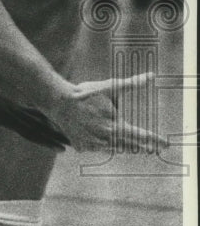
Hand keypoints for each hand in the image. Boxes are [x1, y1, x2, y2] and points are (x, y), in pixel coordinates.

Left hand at [0, 76, 70, 154]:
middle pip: (37, 125)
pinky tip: (45, 119)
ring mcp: (9, 106)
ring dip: (50, 125)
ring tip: (65, 132)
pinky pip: (27, 111)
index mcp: (3, 116)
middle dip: (54, 135)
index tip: (62, 149)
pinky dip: (39, 116)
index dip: (46, 141)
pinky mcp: (5, 104)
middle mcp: (10, 110)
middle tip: (73, 145)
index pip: (29, 132)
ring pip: (35, 117)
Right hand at [47, 72, 167, 151]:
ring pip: (113, 149)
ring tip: (129, 143)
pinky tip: (100, 136)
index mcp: (116, 126)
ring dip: (122, 145)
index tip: (167, 144)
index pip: (143, 137)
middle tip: (150, 146)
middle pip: (130, 147)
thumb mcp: (111, 87)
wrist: (59, 101)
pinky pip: (96, 148)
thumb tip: (151, 76)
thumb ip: (132, 84)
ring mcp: (93, 145)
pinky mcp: (82, 147)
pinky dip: (101, 144)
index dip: (156, 141)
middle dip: (141, 146)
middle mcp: (106, 139)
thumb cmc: (86, 94)